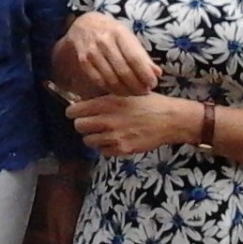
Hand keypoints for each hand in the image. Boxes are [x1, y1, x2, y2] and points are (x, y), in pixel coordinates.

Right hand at [54, 12, 161, 96]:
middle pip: (123, 71)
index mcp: (119, 33)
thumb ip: (142, 55)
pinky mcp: (83, 61)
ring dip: (125, 90)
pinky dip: (110, 89)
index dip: (145, 74)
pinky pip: (98, 81)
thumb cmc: (111, 32)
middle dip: (136, 86)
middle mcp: (104, 42)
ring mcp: (92, 52)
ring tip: (134, 93)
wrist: (84, 24)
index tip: (153, 84)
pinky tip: (119, 90)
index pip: (135, 58)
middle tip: (144, 92)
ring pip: (111, 79)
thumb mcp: (128, 36)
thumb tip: (157, 73)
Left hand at [67, 93, 191, 157]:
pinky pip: (102, 151)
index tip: (74, 112)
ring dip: (92, 137)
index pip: (75, 110)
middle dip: (81, 124)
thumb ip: (105, 98)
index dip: (73, 112)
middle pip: (79, 126)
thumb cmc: (149, 103)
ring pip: (88, 141)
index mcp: (108, 102)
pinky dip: (104, 147)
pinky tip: (112, 140)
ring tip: (101, 133)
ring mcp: (115, 136)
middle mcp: (108, 119)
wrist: (170, 119)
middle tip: (88, 123)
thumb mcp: (125, 92)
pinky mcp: (123, 149)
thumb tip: (84, 101)